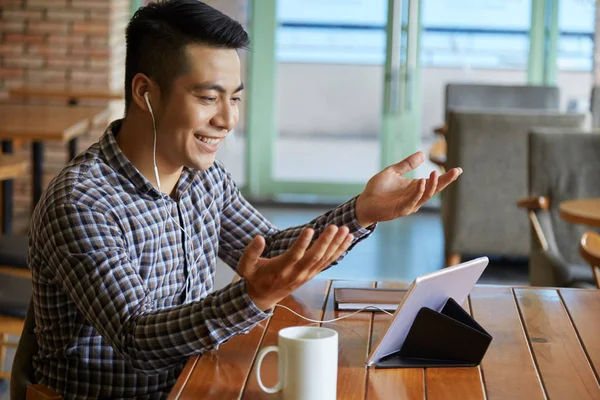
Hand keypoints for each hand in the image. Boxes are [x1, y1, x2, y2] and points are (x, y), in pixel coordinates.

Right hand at [238, 225, 353, 309]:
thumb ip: (251, 252)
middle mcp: (296, 273)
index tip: (310, 229)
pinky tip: (347, 240)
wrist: (263, 298)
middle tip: (335, 227)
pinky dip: (338, 251)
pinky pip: (327, 262)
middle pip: (314, 257)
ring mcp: (306, 275)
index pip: (294, 255)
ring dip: (336, 245)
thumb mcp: (245, 267)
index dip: (302, 243)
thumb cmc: (255, 278)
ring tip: (345, 230)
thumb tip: (258, 238)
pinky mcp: (311, 274)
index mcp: (281, 269)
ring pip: (324, 259)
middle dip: (326, 242)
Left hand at [355, 151, 461, 226]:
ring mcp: (410, 204)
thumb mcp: (393, 171)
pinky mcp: (402, 209)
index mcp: (415, 188)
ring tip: (435, 173)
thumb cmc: (378, 189)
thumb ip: (407, 164)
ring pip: (426, 195)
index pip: (434, 182)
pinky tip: (421, 182)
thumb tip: (422, 153)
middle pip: (435, 189)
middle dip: (445, 181)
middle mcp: (416, 196)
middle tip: (455, 171)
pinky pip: (413, 200)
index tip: (458, 169)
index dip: (446, 177)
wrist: (364, 201)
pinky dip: (418, 192)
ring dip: (431, 185)